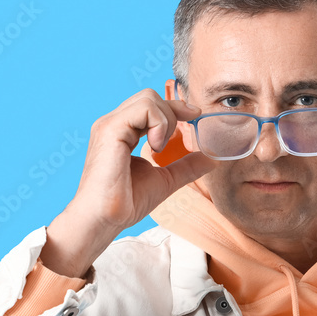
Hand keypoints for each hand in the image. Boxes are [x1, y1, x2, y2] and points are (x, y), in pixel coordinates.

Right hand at [40, 89, 215, 278]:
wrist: (105, 219)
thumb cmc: (126, 203)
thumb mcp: (165, 180)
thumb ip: (186, 167)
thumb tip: (211, 159)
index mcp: (123, 132)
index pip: (150, 105)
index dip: (175, 107)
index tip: (195, 116)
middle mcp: (114, 123)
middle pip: (150, 96)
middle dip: (173, 111)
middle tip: (177, 138)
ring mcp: (110, 124)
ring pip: (148, 98)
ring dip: (166, 119)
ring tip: (161, 147)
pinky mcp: (110, 130)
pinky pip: (144, 109)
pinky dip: (159, 123)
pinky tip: (156, 147)